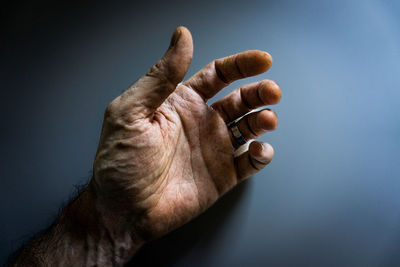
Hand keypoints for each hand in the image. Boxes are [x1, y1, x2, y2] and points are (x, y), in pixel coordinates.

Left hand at [92, 26, 280, 241]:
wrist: (123, 212)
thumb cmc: (120, 163)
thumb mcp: (131, 112)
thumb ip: (160, 76)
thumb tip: (181, 36)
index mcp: (181, 104)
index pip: (218, 75)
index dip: (240, 65)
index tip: (262, 60)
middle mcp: (201, 123)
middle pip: (240, 99)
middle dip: (259, 92)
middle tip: (271, 91)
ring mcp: (214, 149)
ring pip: (249, 127)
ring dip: (263, 119)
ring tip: (266, 119)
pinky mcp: (223, 175)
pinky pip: (251, 162)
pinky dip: (262, 154)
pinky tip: (260, 149)